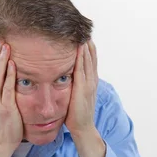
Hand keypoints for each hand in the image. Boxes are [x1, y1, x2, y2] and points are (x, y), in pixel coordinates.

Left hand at [66, 40, 105, 156]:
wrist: (82, 128)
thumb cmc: (76, 114)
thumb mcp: (74, 95)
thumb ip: (72, 85)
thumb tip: (65, 75)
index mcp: (90, 82)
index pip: (90, 60)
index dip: (88, 48)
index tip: (83, 35)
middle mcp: (91, 80)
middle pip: (91, 57)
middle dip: (87, 43)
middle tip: (84, 28)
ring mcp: (88, 84)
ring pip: (88, 60)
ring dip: (86, 46)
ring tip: (83, 32)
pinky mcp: (83, 88)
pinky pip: (82, 69)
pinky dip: (82, 57)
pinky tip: (79, 48)